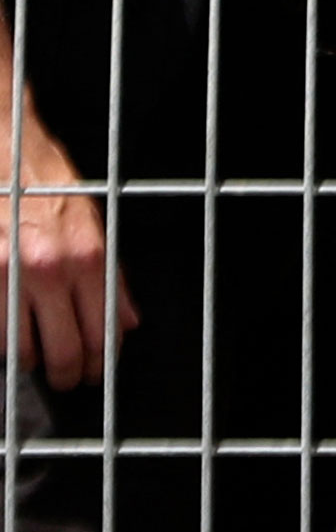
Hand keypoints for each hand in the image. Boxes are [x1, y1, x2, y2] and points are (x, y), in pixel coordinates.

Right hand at [6, 107, 134, 389]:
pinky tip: (14, 340)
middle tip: (72, 380)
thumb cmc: (47, 182)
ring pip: (24, 352)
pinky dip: (6, 345)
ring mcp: (10, 279)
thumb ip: (112, 275)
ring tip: (41, 360)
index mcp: (88, 256)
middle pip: (65, 352)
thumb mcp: (94, 220)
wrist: (2, 152)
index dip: (103, 362)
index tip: (101, 372)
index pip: (103, 330)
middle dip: (71, 375)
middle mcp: (50, 272)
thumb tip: (126, 320)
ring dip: (35, 362)